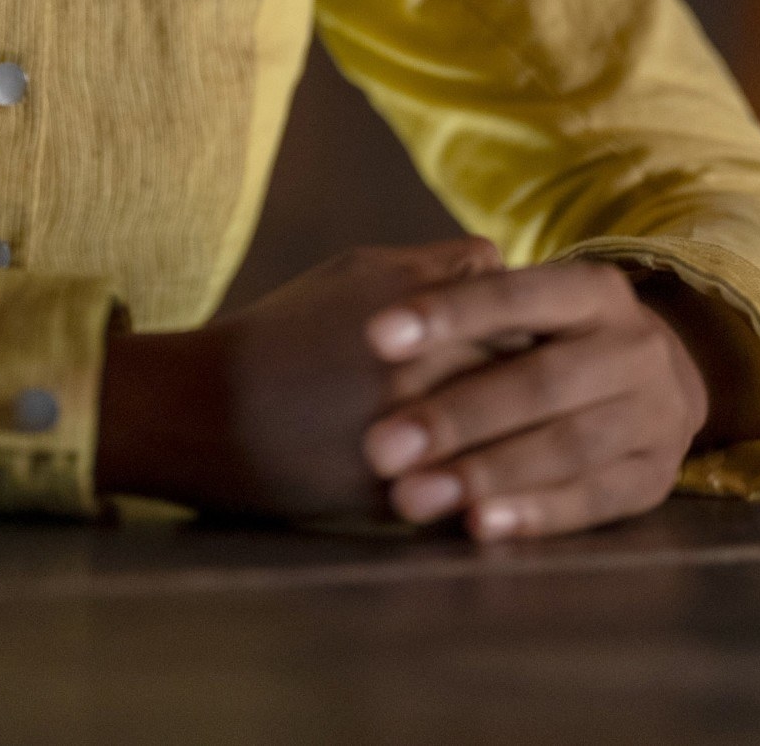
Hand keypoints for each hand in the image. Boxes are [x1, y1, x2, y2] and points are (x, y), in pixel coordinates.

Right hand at [95, 239, 509, 518]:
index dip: (543, 329)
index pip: (527, 316)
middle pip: (527, 378)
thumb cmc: (285, 331)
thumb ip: (436, 266)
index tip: (547, 339)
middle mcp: (423, 368)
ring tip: (531, 442)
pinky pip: (469, 496)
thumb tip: (500, 263)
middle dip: (543, 387)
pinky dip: (487, 492)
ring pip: (507, 444)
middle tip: (553, 392)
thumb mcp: (358, 270)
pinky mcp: (395, 495)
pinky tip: (493, 487)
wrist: (206, 411)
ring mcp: (411, 437)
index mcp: (421, 308)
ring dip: (523, 444)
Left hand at [359, 259, 715, 542]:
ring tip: (413, 495)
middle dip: (457, 415)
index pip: (518, 295)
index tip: (375, 337)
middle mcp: (635, 348)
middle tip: (381, 446)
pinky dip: (534, 513)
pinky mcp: (654, 478)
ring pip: (567, 446)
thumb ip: (470, 304)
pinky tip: (477, 525)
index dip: (449, 314)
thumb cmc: (553, 342)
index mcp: (595, 291)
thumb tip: (394, 320)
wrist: (650, 386)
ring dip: (486, 473)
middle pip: (542, 381)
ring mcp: (653, 415)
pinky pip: (593, 501)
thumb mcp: (527, 308)